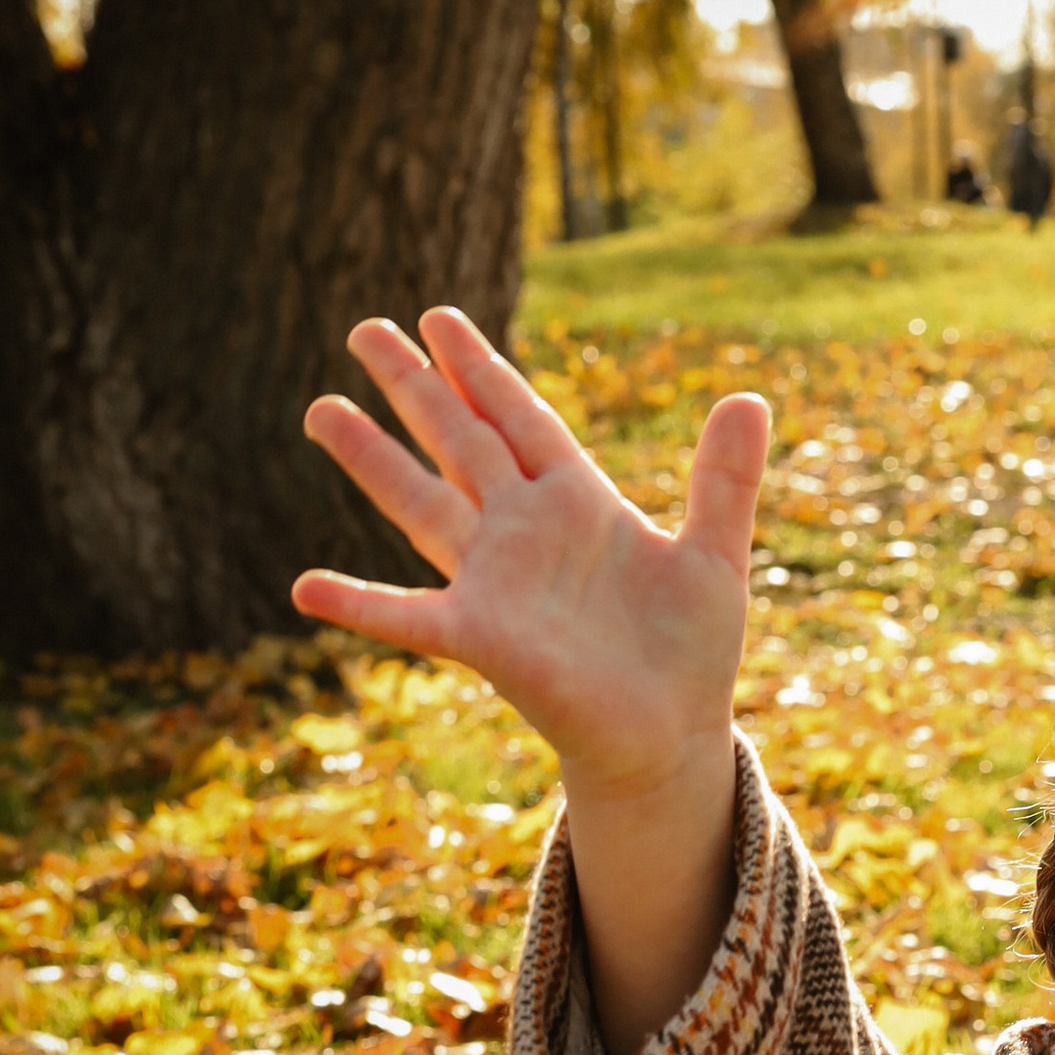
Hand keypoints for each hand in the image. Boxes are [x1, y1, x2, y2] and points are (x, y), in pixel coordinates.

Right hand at [296, 310, 768, 805]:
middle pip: (459, 440)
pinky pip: (409, 618)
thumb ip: (725, 479)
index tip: (437, 318)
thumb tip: (749, 397)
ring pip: (422, 504)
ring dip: (371, 459)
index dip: (480, 367)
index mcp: (578, 502)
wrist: (671, 736)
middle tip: (362, 329)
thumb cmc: (690, 653)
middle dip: (414, 386)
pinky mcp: (483, 638)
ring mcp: (496, 582)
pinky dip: (360, 605)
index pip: (519, 418)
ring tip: (319, 410)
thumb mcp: (716, 556)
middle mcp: (525, 531)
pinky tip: (305, 588)